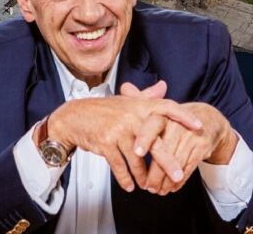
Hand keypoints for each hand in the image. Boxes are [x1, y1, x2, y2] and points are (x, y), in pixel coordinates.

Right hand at [46, 87, 202, 193]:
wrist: (72, 118)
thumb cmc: (101, 111)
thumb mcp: (123, 101)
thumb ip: (146, 96)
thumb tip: (164, 86)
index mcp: (136, 106)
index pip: (165, 107)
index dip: (183, 116)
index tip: (199, 127)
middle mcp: (129, 117)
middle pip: (155, 142)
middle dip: (168, 162)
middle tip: (178, 176)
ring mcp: (117, 131)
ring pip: (137, 159)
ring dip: (143, 175)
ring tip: (149, 185)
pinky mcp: (105, 143)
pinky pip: (119, 165)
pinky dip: (125, 178)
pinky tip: (130, 185)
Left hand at [128, 97, 237, 195]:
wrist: (208, 120)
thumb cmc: (175, 117)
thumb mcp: (158, 107)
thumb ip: (140, 99)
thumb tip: (125, 86)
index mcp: (163, 115)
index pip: (152, 125)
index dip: (144, 138)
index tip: (135, 152)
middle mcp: (177, 125)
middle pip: (163, 150)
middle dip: (153, 170)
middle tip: (144, 183)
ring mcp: (191, 137)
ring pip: (175, 162)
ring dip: (165, 179)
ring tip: (154, 189)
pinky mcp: (202, 149)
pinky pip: (189, 167)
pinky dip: (179, 180)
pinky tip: (171, 188)